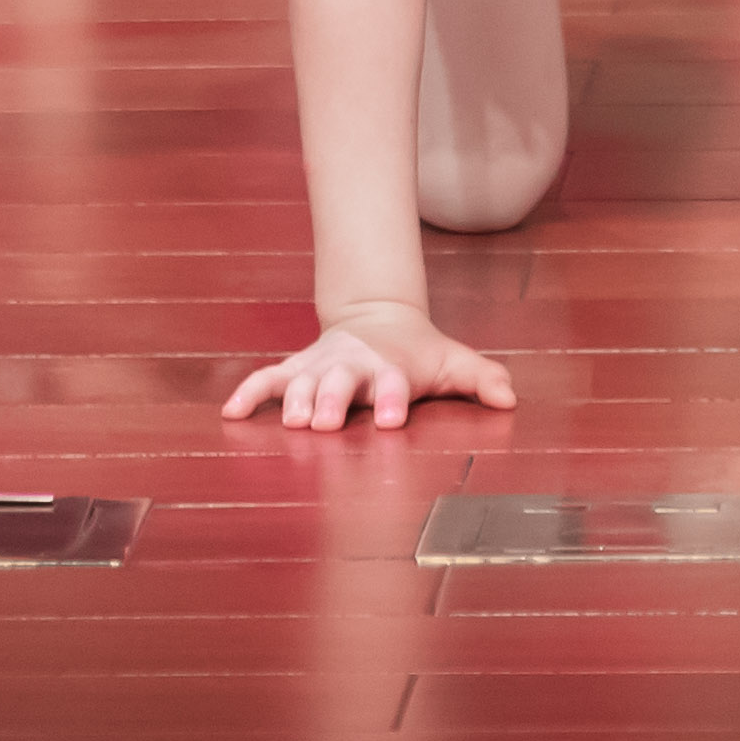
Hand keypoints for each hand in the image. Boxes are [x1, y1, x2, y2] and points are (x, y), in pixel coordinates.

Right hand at [222, 301, 513, 429]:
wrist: (378, 316)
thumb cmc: (419, 352)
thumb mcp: (452, 361)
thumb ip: (481, 378)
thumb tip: (510, 399)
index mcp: (390, 367)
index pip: (393, 381)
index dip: (393, 397)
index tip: (391, 418)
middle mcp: (352, 365)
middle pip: (340, 382)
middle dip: (333, 401)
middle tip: (328, 424)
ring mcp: (321, 366)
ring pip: (302, 383)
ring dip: (295, 402)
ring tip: (289, 423)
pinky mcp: (297, 370)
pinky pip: (266, 380)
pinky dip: (248, 395)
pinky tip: (229, 415)